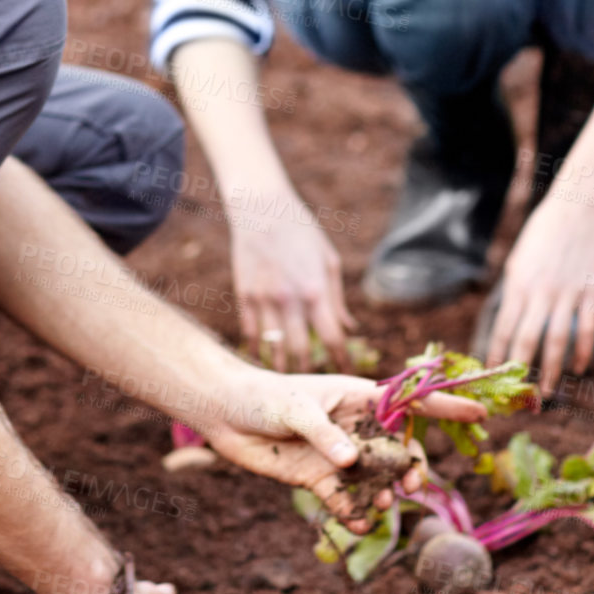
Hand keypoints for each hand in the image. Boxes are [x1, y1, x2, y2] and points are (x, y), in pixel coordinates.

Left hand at [204, 371, 486, 530]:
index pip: (410, 399)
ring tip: (382, 501)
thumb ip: (323, 434)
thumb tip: (351, 462)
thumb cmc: (261, 396)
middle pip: (400, 448)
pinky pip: (348, 500)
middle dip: (412, 465)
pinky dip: (356, 513)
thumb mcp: (293, 407)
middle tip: (410, 482)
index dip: (446, 405)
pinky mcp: (320, 479)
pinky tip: (356, 521)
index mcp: (357, 397)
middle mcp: (355, 428)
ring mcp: (340, 456)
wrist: (224, 414)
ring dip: (386, 493)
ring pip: (378, 479)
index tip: (480, 412)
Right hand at [229, 190, 354, 370]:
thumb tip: (349, 328)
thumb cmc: (302, 232)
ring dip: (282, 367)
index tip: (349, 376)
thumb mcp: (328, 261)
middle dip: (311, 372)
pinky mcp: (244, 295)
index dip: (342, 360)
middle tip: (317, 384)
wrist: (261, 209)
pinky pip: (250, 332)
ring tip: (289, 380)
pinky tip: (262, 358)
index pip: (332, 338)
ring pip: (273, 347)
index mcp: (315, 290)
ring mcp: (264, 299)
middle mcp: (289, 300)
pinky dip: (257, 348)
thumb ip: (337, 299)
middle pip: (301, 351)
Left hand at [486, 189, 593, 396]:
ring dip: (552, 368)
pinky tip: (578, 366)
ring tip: (547, 390)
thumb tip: (507, 321)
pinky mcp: (590, 291)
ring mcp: (567, 293)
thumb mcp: (517, 261)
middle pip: (528, 338)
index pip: (502, 326)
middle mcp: (540, 292)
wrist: (576, 209)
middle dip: (522, 368)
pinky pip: (586, 327)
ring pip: (557, 339)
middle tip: (520, 395)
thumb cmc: (541, 235)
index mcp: (518, 284)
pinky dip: (583, 350)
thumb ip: (514, 291)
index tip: (489, 372)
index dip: (495, 352)